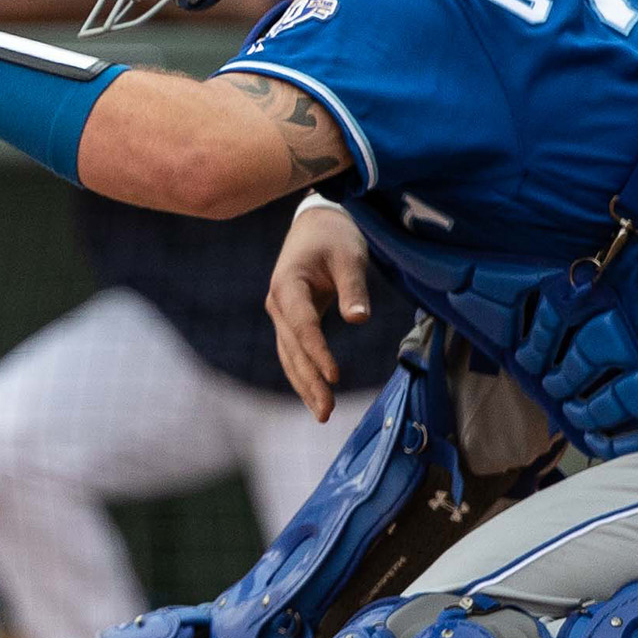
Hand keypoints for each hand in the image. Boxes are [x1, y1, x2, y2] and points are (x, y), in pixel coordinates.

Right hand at [267, 197, 374, 422]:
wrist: (318, 223)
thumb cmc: (335, 237)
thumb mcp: (349, 256)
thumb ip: (354, 289)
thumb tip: (359, 320)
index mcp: (288, 285)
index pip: (303, 326)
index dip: (318, 352)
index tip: (335, 376)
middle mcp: (278, 303)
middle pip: (292, 349)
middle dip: (309, 381)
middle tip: (327, 412)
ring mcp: (281, 313)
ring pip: (289, 356)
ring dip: (304, 384)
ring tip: (322, 413)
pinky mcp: (291, 319)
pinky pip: (293, 352)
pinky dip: (303, 374)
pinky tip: (314, 394)